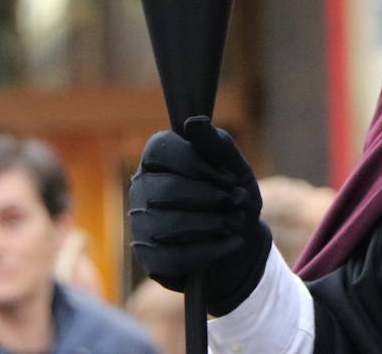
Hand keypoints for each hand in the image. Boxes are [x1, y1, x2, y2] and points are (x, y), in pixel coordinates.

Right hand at [129, 116, 270, 315]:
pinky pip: (174, 257)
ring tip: (235, 223)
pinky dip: (211, 250)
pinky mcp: (149, 258)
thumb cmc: (233, 196)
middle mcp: (141, 189)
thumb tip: (193, 122)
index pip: (160, 148)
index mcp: (157, 158)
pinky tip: (233, 244)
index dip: (196, 162)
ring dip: (213, 224)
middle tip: (236, 201)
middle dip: (210, 197)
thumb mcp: (235, 167)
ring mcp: (140, 225)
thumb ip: (216, 144)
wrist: (240, 242)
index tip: (228, 177)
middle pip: (166, 189)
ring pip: (169, 226)